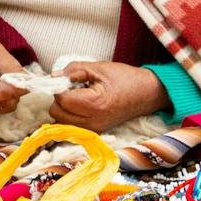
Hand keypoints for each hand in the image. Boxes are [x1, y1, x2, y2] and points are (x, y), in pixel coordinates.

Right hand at [0, 24, 25, 114]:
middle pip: (3, 103)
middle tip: (11, 76)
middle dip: (14, 92)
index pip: (0, 93)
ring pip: (3, 108)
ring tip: (2, 80)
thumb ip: (12, 68)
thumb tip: (28, 84)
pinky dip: (4, 100)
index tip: (26, 80)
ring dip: (10, 96)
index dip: (17, 89)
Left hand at [49, 60, 169, 132]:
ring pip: (61, 121)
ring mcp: (94, 130)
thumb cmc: (124, 78)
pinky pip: (71, 126)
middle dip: (60, 98)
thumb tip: (54, 76)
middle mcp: (93, 122)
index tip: (67, 78)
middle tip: (72, 86)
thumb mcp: (98, 67)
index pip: (62, 99)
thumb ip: (73, 70)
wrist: (147, 93)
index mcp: (95, 104)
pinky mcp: (94, 132)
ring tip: (77, 95)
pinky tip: (80, 105)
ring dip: (63, 108)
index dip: (60, 86)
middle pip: (57, 113)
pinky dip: (69, 115)